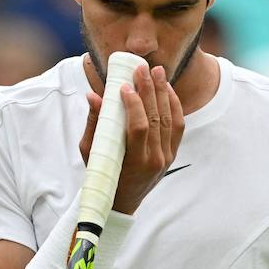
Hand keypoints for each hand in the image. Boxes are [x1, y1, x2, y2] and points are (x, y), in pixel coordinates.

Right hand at [79, 64, 183, 214]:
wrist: (121, 200)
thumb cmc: (101, 173)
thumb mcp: (91, 152)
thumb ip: (94, 123)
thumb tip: (92, 95)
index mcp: (134, 162)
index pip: (139, 128)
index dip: (134, 105)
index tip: (124, 86)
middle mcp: (155, 160)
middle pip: (156, 119)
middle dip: (150, 90)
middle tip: (142, 68)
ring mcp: (166, 157)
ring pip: (169, 120)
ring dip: (164, 93)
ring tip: (157, 72)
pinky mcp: (172, 153)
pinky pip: (177, 125)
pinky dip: (174, 105)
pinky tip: (167, 89)